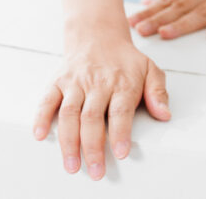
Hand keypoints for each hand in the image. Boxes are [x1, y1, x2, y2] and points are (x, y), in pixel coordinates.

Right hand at [32, 19, 170, 180]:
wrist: (98, 35)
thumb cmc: (124, 59)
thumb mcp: (150, 69)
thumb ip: (158, 92)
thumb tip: (164, 114)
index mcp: (121, 82)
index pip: (120, 111)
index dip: (120, 133)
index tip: (121, 152)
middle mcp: (97, 83)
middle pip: (92, 117)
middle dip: (93, 147)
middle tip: (95, 170)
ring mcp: (76, 82)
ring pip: (69, 113)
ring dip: (68, 141)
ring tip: (71, 163)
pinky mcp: (59, 81)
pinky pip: (47, 99)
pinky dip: (42, 117)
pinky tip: (41, 135)